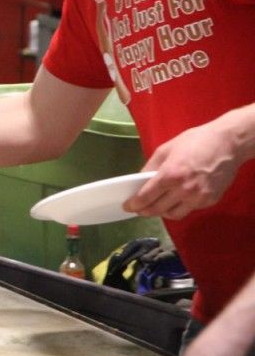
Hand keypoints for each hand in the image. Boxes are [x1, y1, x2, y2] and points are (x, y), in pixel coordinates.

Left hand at [122, 122, 240, 219]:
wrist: (228, 144)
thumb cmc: (195, 141)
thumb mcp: (166, 149)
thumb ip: (151, 167)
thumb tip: (139, 180)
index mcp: (170, 175)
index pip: (147, 196)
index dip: (135, 204)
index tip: (127, 207)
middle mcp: (184, 190)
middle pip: (158, 209)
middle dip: (145, 211)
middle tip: (139, 209)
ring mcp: (199, 198)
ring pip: (174, 214)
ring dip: (162, 212)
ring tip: (156, 207)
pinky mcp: (210, 201)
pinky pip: (190, 209)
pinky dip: (179, 207)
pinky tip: (176, 200)